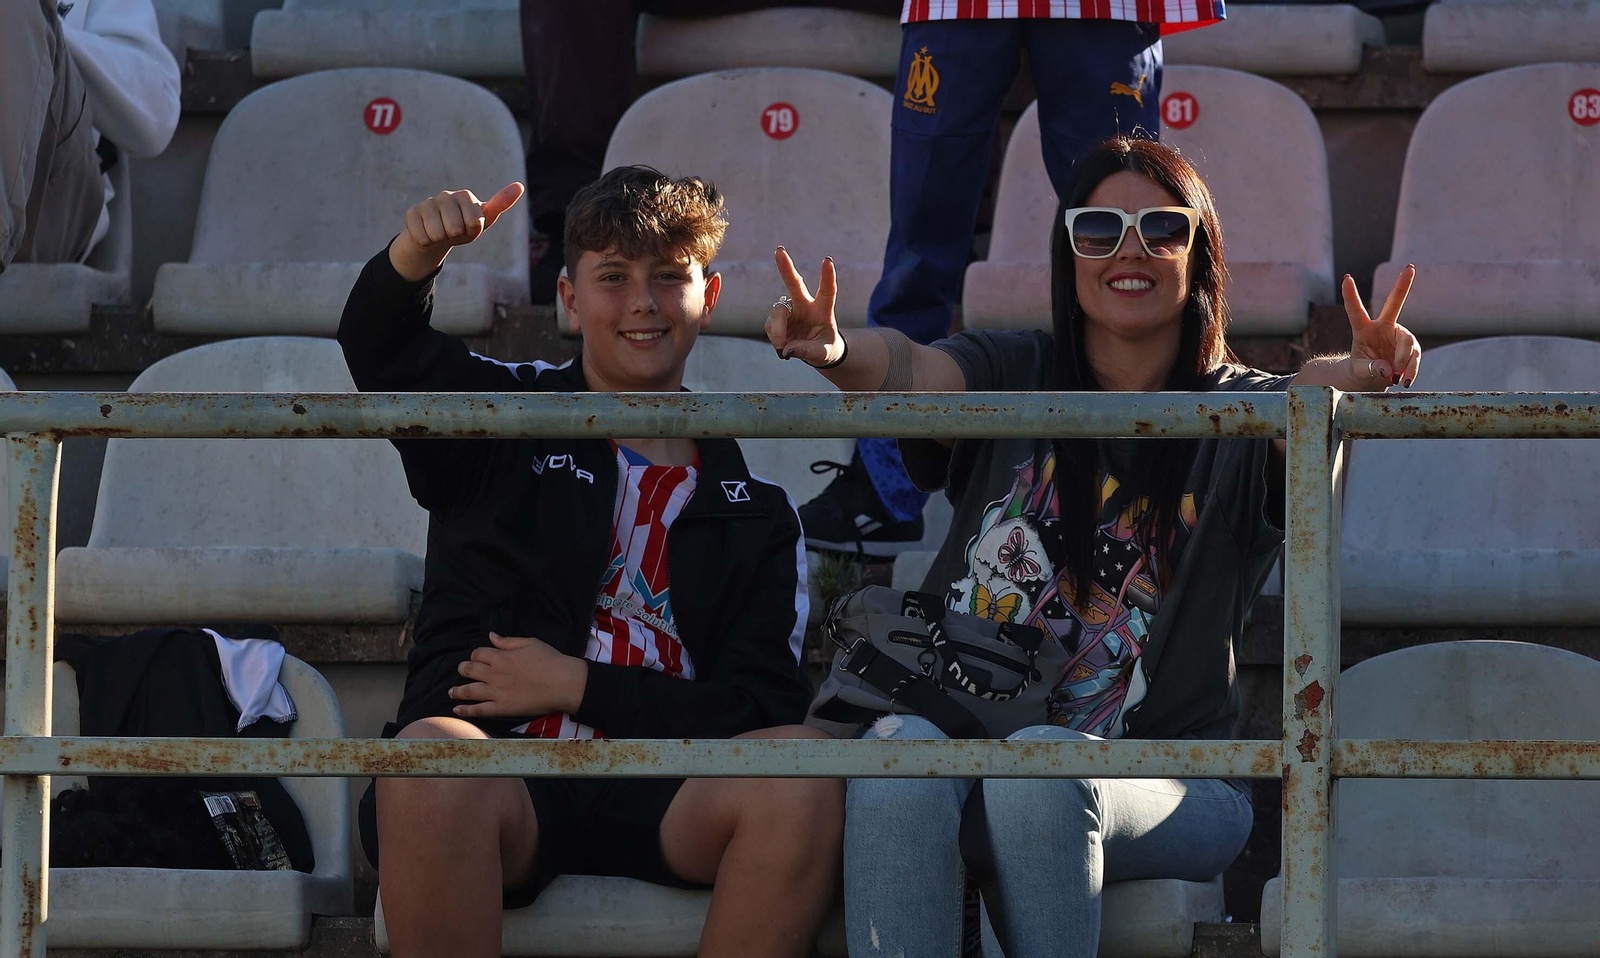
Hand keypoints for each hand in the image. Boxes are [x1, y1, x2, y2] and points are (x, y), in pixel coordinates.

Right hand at [389, 182, 524, 281]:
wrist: (436, 236)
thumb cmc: (463, 228)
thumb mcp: (483, 220)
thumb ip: (500, 203)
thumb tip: (520, 185)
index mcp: (465, 196)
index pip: (474, 223)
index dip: (472, 232)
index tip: (469, 227)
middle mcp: (445, 195)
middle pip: (454, 229)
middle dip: (455, 237)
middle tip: (453, 232)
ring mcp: (427, 203)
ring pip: (436, 234)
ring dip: (440, 240)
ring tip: (441, 233)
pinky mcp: (412, 213)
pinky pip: (422, 237)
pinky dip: (427, 242)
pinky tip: (427, 234)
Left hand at [449, 632, 586, 718]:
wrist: (563, 683)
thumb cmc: (550, 660)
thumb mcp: (530, 643)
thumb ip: (508, 641)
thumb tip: (491, 636)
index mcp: (501, 656)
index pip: (479, 653)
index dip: (476, 655)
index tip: (477, 657)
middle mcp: (494, 674)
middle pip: (470, 670)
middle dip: (463, 669)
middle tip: (461, 670)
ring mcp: (496, 692)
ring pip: (469, 690)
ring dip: (457, 690)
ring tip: (451, 691)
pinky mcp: (502, 708)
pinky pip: (479, 709)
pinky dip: (466, 710)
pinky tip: (457, 709)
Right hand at [765, 247, 844, 366]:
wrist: (815, 352)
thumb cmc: (825, 348)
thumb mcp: (823, 353)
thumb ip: (807, 351)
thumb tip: (787, 349)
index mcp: (823, 309)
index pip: (827, 291)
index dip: (827, 276)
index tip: (828, 260)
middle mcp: (805, 305)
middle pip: (795, 283)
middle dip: (786, 267)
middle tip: (779, 250)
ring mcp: (789, 310)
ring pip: (777, 312)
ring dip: (778, 331)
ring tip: (783, 348)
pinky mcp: (776, 318)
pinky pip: (770, 326)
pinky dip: (775, 338)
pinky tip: (782, 346)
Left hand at [1343, 266, 1421, 388]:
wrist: (1374, 379)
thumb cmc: (1362, 370)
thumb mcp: (1361, 371)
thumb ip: (1370, 369)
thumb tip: (1387, 369)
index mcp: (1363, 329)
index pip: (1356, 311)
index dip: (1350, 295)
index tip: (1346, 278)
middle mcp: (1383, 327)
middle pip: (1395, 303)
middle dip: (1403, 285)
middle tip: (1410, 268)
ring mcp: (1399, 335)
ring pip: (1408, 344)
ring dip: (1404, 363)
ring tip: (1397, 379)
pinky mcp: (1411, 347)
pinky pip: (1414, 358)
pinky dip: (1411, 370)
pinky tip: (1405, 381)